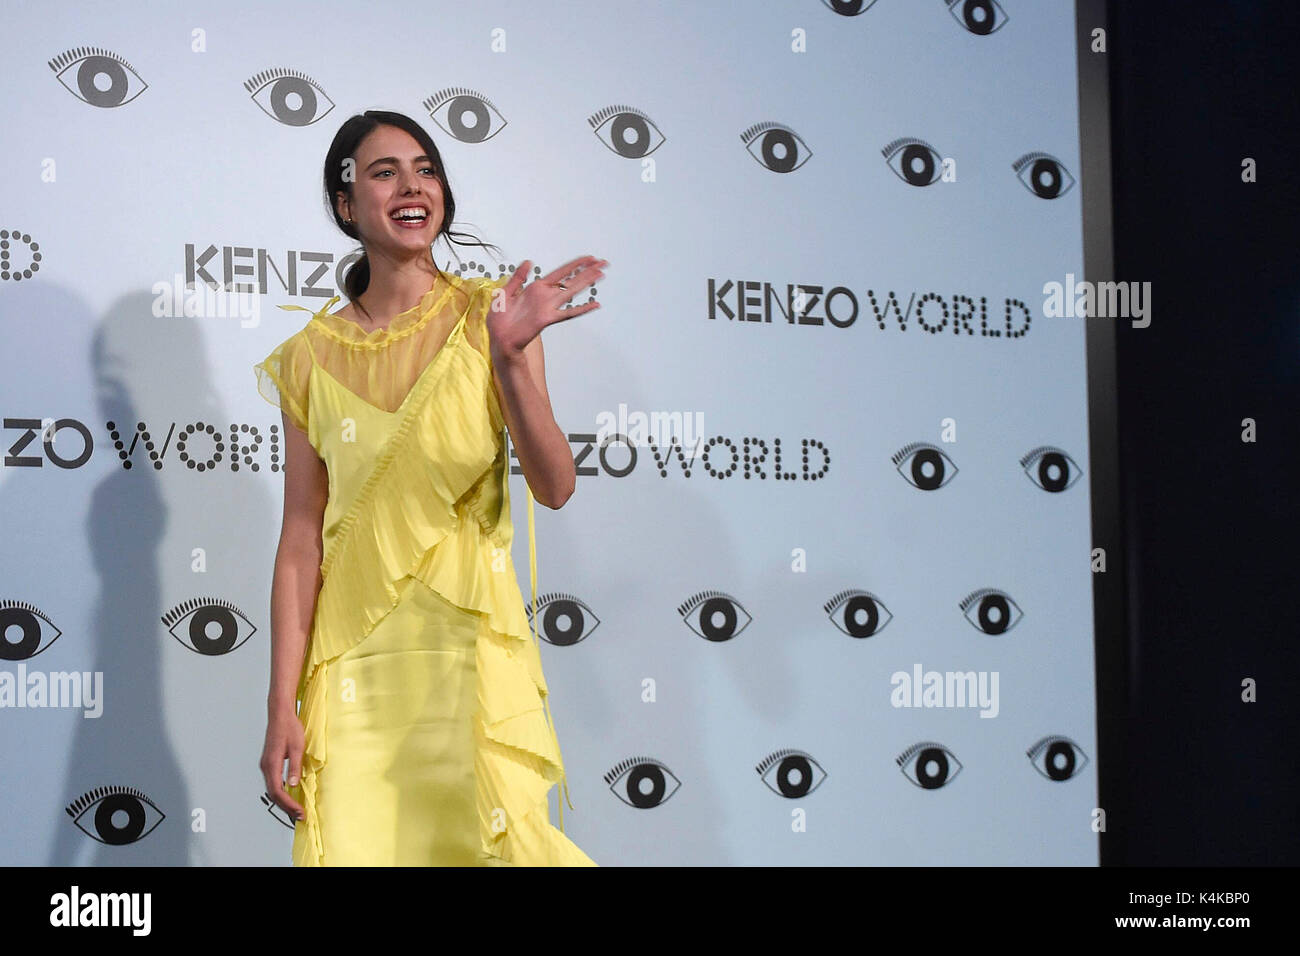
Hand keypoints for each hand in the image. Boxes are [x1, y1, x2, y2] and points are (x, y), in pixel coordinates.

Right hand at [259, 706, 304, 821]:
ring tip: (296, 809)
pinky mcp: (269, 763)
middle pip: (273, 794)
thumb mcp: (298, 747)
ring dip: (284, 801)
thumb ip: (295, 767)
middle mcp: (265, 766)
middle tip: (300, 816)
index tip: (299, 812)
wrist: (280, 714)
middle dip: (286, 807)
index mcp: (271, 763)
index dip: (288, 804)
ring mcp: (266, 765)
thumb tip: (293, 785)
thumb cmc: (290, 728)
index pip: (277, 791)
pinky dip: (281, 792)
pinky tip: (290, 795)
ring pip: (272, 789)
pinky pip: (273, 782)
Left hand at [487, 255, 607, 359]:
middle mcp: (545, 296)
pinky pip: (568, 313)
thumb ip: (518, 277)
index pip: (560, 273)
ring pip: (572, 292)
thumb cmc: (501, 320)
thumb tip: (529, 262)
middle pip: (571, 280)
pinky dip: (582, 309)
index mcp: (536, 288)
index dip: (575, 265)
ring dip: (586, 283)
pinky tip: (594, 305)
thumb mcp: (505, 292)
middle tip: (602, 263)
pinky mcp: (547, 318)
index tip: (588, 259)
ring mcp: (548, 307)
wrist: (499, 338)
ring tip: (600, 275)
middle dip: (587, 271)